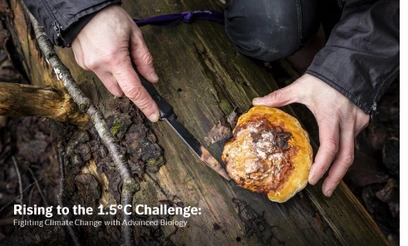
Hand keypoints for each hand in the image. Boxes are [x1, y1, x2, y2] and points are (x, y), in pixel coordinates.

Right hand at [72, 5, 159, 121]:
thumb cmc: (109, 16)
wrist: (82, 8)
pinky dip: (107, 69)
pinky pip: (100, 74)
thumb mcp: (134, 34)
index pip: (133, 90)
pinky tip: (107, 52)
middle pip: (121, 91)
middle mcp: (99, 66)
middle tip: (133, 67)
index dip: (146, 104)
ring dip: (118, 77)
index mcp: (115, 58)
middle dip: (130, 85)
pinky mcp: (82, 64)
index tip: (154, 115)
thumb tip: (152, 78)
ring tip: (118, 54)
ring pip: (110, 84)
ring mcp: (88, 66)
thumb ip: (144, 59)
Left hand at [253, 74, 368, 196]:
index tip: (313, 180)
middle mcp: (347, 122)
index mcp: (330, 115)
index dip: (323, 165)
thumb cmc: (323, 78)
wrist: (349, 67)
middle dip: (336, 177)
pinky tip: (335, 162)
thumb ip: (278, 96)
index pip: (329, 146)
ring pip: (351, 151)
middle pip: (346, 156)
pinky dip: (344, 153)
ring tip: (329, 183)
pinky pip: (353, 141)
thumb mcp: (300, 87)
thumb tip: (256, 102)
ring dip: (340, 169)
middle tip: (325, 191)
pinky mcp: (363, 122)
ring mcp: (358, 123)